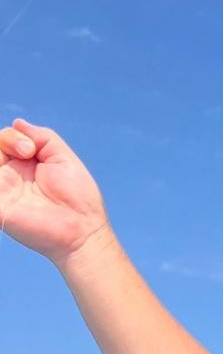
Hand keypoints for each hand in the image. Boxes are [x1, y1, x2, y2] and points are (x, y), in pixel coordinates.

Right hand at [0, 118, 111, 268]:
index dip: (12, 136)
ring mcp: (3, 191)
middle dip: (5, 139)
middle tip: (27, 151)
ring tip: (19, 156)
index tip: (31, 149)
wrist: (83, 231)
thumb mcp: (63, 158)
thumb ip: (42, 137)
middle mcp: (11, 176)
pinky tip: (5, 178)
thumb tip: (17, 122)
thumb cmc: (79, 199)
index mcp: (25, 164)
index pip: (4, 140)